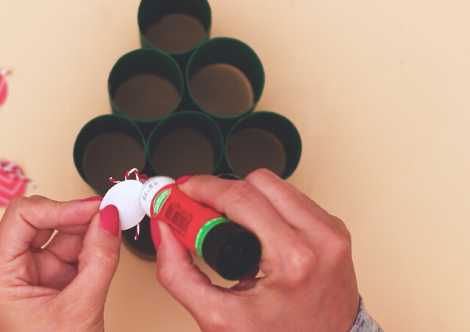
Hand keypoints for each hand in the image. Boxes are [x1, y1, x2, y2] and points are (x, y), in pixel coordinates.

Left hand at [0, 195, 120, 331]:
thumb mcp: (80, 308)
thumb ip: (98, 259)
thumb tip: (109, 218)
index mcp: (0, 274)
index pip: (22, 217)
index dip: (58, 208)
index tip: (92, 209)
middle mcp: (15, 267)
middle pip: (42, 218)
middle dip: (76, 215)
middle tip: (108, 212)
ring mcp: (38, 270)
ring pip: (64, 230)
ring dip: (90, 227)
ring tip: (113, 228)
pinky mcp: (58, 275)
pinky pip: (77, 245)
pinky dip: (95, 241)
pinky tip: (108, 241)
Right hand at [153, 169, 358, 331]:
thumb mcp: (218, 317)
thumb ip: (178, 274)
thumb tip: (164, 232)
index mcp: (294, 260)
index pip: (240, 198)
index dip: (203, 187)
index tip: (183, 192)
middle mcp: (319, 238)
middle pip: (257, 181)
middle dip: (221, 190)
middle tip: (200, 211)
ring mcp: (330, 231)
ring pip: (275, 184)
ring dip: (245, 196)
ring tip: (229, 224)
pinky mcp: (334, 229)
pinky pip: (291, 197)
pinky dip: (267, 205)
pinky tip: (256, 228)